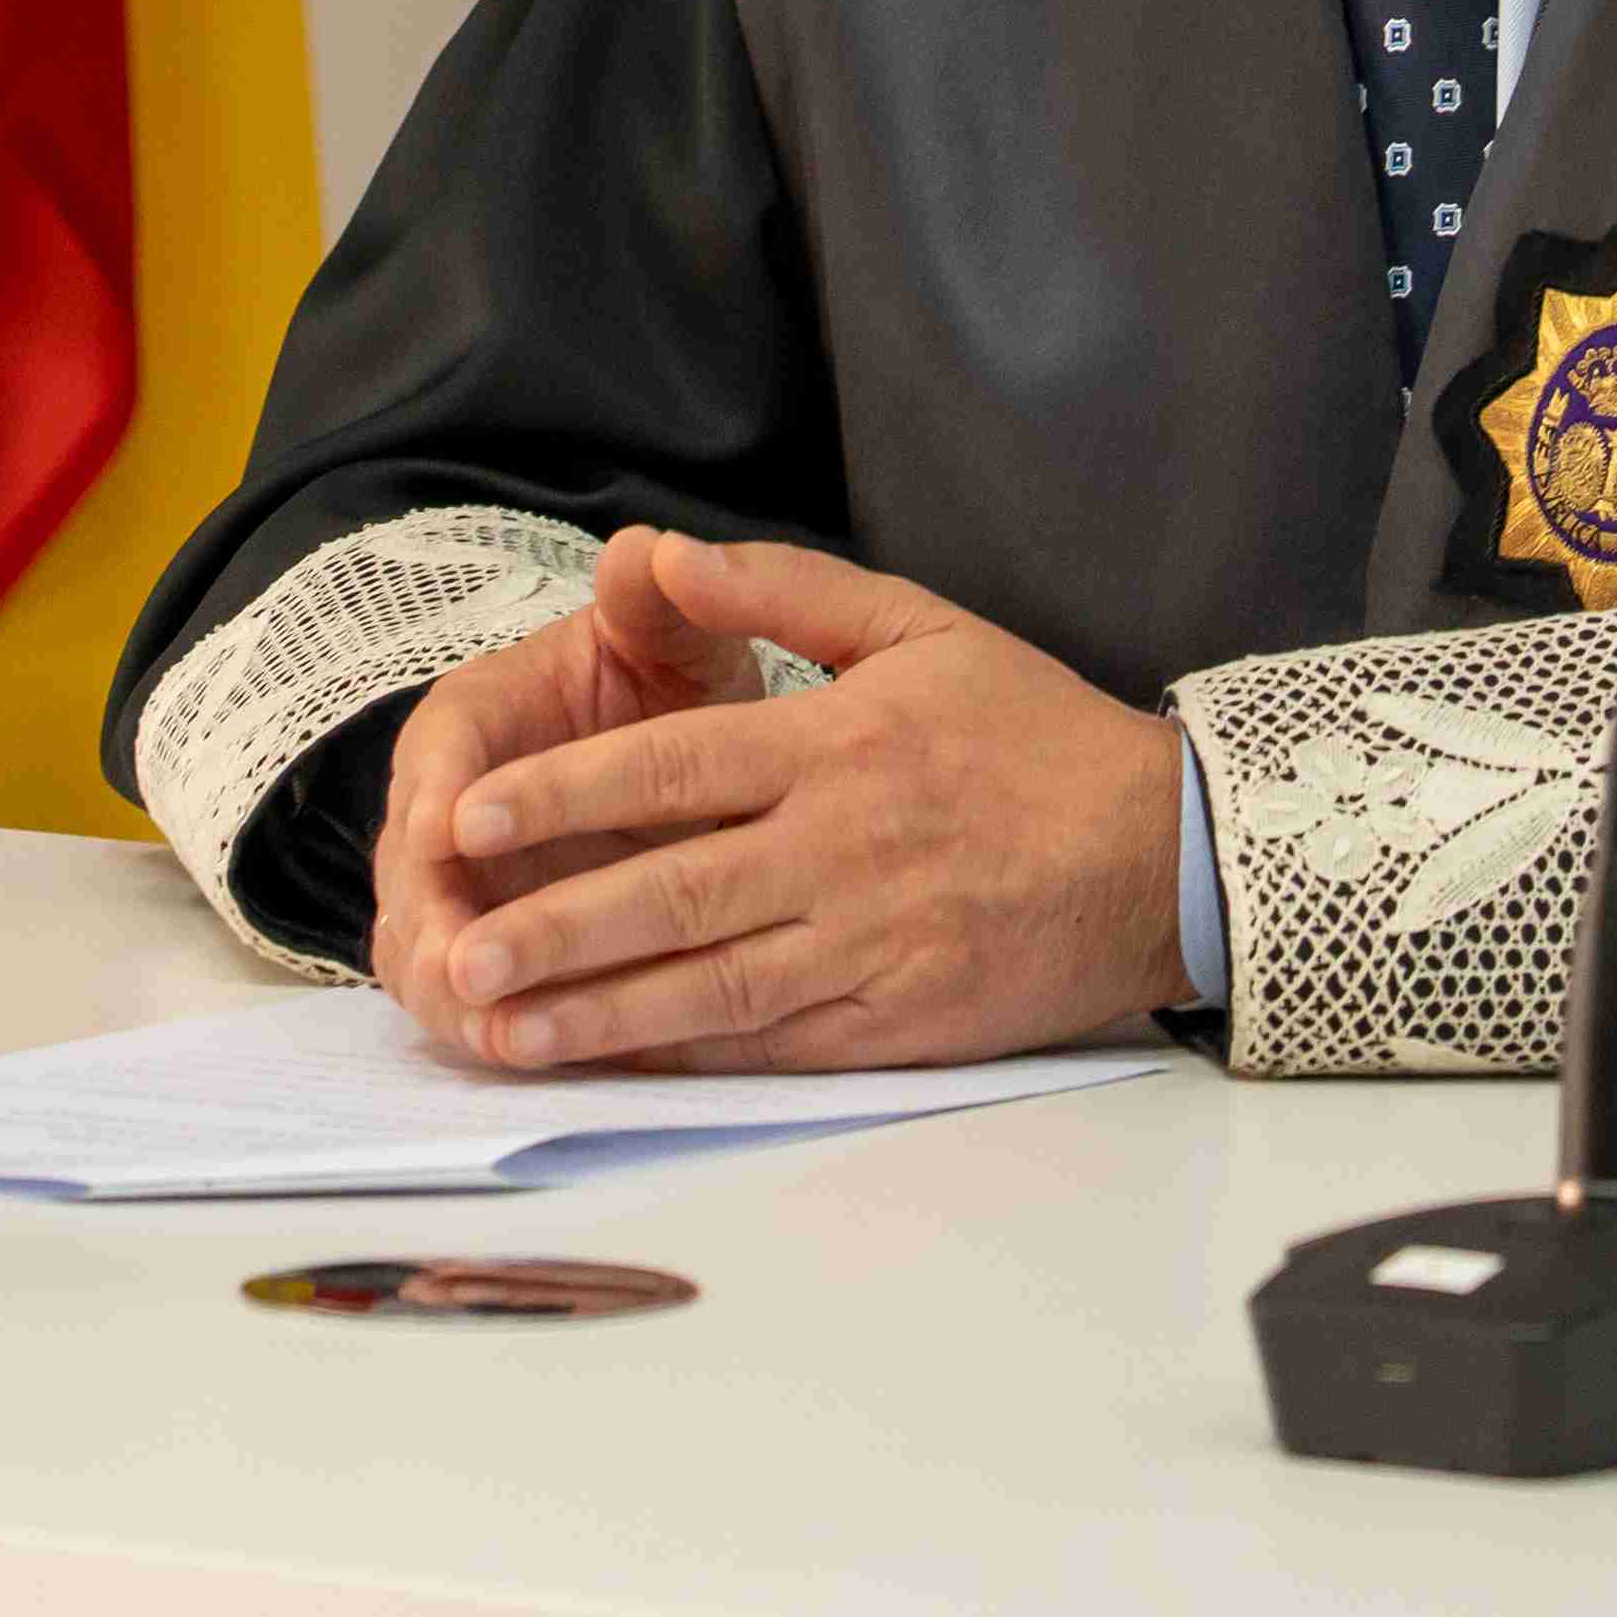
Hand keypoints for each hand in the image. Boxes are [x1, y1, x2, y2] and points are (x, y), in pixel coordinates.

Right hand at [367, 529, 778, 1009]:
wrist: (674, 746)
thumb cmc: (662, 680)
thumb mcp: (671, 636)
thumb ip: (656, 601)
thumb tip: (646, 550)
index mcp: (476, 717)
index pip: (440, 749)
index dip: (438, 790)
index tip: (446, 832)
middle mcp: (445, 807)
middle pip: (412, 871)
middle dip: (433, 921)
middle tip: (463, 969)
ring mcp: (457, 890)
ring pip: (425, 949)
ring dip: (453, 992)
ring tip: (496, 1034)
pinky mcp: (486, 952)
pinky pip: (466, 1000)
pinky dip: (487, 1027)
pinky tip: (528, 1058)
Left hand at [404, 530, 1186, 1074]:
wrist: (1163, 854)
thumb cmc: (1034, 733)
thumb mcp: (921, 624)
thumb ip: (788, 587)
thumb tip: (665, 553)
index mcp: (838, 743)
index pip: (673, 767)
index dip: (564, 793)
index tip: (470, 815)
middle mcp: (842, 848)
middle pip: (673, 891)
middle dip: (553, 926)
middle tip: (453, 950)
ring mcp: (867, 943)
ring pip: (708, 986)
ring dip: (597, 1013)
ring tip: (500, 1028)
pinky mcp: (894, 1022)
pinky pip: (769, 1043)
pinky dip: (685, 1056)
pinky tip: (613, 1063)